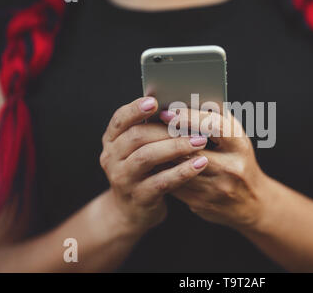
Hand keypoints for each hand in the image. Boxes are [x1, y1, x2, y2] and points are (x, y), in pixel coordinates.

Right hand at [100, 97, 208, 234]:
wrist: (131, 211)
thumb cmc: (144, 171)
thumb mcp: (141, 149)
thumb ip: (152, 130)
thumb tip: (181, 107)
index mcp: (112, 140)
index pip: (120, 119)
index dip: (136, 109)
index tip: (154, 101)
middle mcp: (112, 158)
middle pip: (137, 136)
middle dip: (166, 129)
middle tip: (192, 124)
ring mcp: (123, 179)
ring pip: (147, 157)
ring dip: (175, 147)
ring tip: (200, 142)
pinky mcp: (139, 197)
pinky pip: (161, 182)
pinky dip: (182, 171)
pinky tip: (200, 164)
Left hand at [159, 108, 266, 230]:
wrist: (252, 203)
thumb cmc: (239, 161)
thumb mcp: (236, 138)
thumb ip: (216, 119)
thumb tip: (189, 97)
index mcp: (240, 145)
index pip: (213, 126)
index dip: (188, 117)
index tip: (167, 112)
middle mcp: (231, 167)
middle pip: (191, 148)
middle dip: (167, 135)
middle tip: (147, 125)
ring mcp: (216, 188)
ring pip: (178, 167)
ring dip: (159, 153)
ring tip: (144, 141)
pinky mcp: (201, 203)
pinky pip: (174, 184)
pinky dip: (160, 171)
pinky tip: (151, 162)